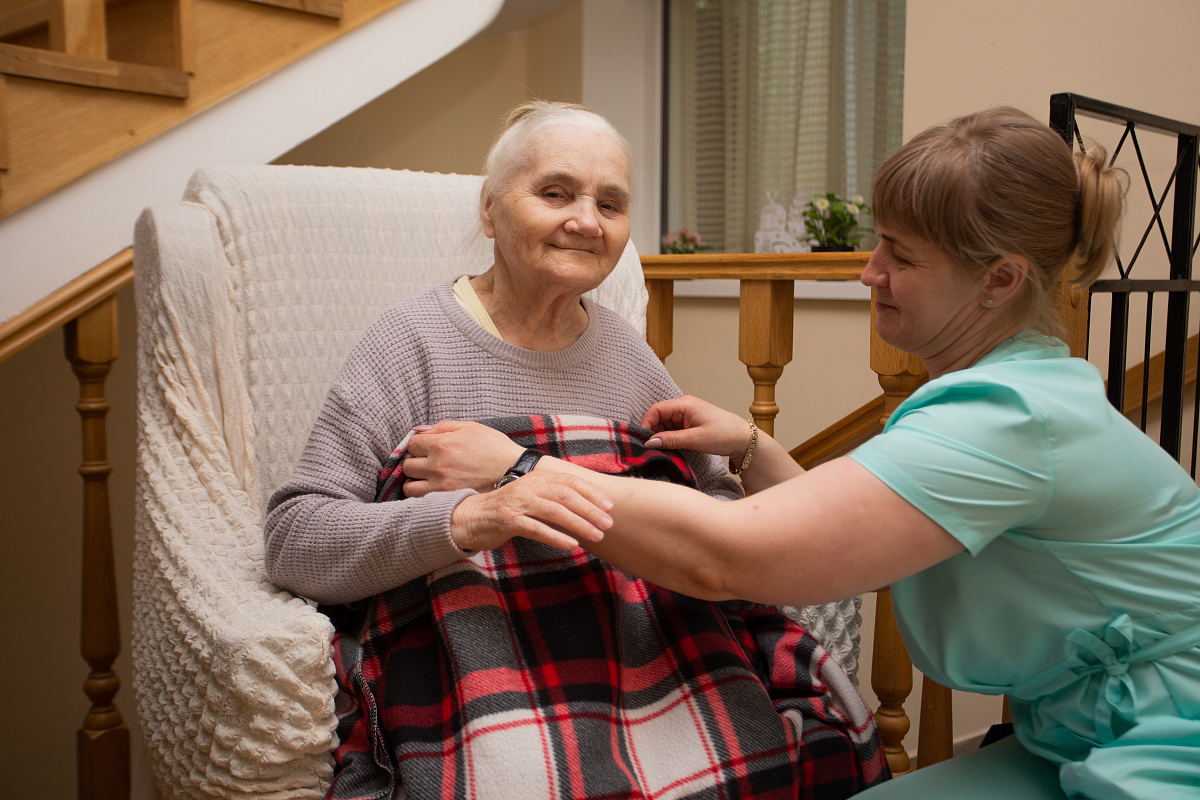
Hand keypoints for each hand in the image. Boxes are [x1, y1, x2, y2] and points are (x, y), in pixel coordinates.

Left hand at [402, 420, 523, 496]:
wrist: (512, 470)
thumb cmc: (493, 446)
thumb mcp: (470, 427)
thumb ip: (442, 426)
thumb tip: (420, 430)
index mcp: (442, 443)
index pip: (412, 443)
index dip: (418, 444)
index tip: (427, 446)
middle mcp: (438, 464)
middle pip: (407, 465)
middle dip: (415, 461)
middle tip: (427, 461)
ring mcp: (441, 484)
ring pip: (409, 485)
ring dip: (414, 480)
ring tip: (426, 477)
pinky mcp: (447, 497)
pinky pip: (420, 498)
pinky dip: (421, 494)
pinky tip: (431, 488)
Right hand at [450, 472, 612, 552]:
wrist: (468, 517)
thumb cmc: (505, 510)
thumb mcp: (530, 497)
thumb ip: (551, 497)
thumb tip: (584, 505)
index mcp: (536, 479)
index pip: (569, 481)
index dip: (591, 492)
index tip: (609, 505)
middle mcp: (528, 487)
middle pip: (566, 495)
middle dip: (590, 509)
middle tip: (608, 523)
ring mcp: (517, 503)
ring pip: (554, 512)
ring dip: (579, 524)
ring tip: (596, 536)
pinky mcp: (508, 520)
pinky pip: (536, 529)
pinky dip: (556, 537)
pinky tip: (572, 545)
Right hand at [641, 395, 750, 459]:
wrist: (744, 439)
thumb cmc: (724, 435)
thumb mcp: (695, 439)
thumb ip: (671, 439)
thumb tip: (650, 442)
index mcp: (685, 404)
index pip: (656, 409)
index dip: (647, 424)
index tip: (644, 440)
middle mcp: (684, 406)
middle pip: (659, 417)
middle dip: (654, 432)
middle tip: (654, 448)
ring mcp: (687, 415)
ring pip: (665, 424)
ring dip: (663, 436)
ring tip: (665, 450)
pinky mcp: (691, 424)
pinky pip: (674, 429)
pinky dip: (670, 438)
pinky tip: (673, 448)